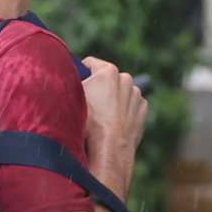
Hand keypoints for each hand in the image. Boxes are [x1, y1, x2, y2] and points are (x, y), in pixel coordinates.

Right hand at [79, 57, 146, 188]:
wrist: (109, 148)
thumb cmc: (89, 123)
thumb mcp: (73, 99)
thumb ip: (73, 84)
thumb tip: (69, 78)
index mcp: (108, 72)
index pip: (90, 63)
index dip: (81, 71)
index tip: (78, 82)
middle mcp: (125, 79)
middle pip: (107, 78)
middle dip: (100, 87)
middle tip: (90, 103)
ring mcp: (136, 94)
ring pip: (121, 92)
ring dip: (113, 99)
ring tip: (103, 116)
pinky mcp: (143, 109)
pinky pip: (131, 105)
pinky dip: (124, 110)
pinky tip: (115, 122)